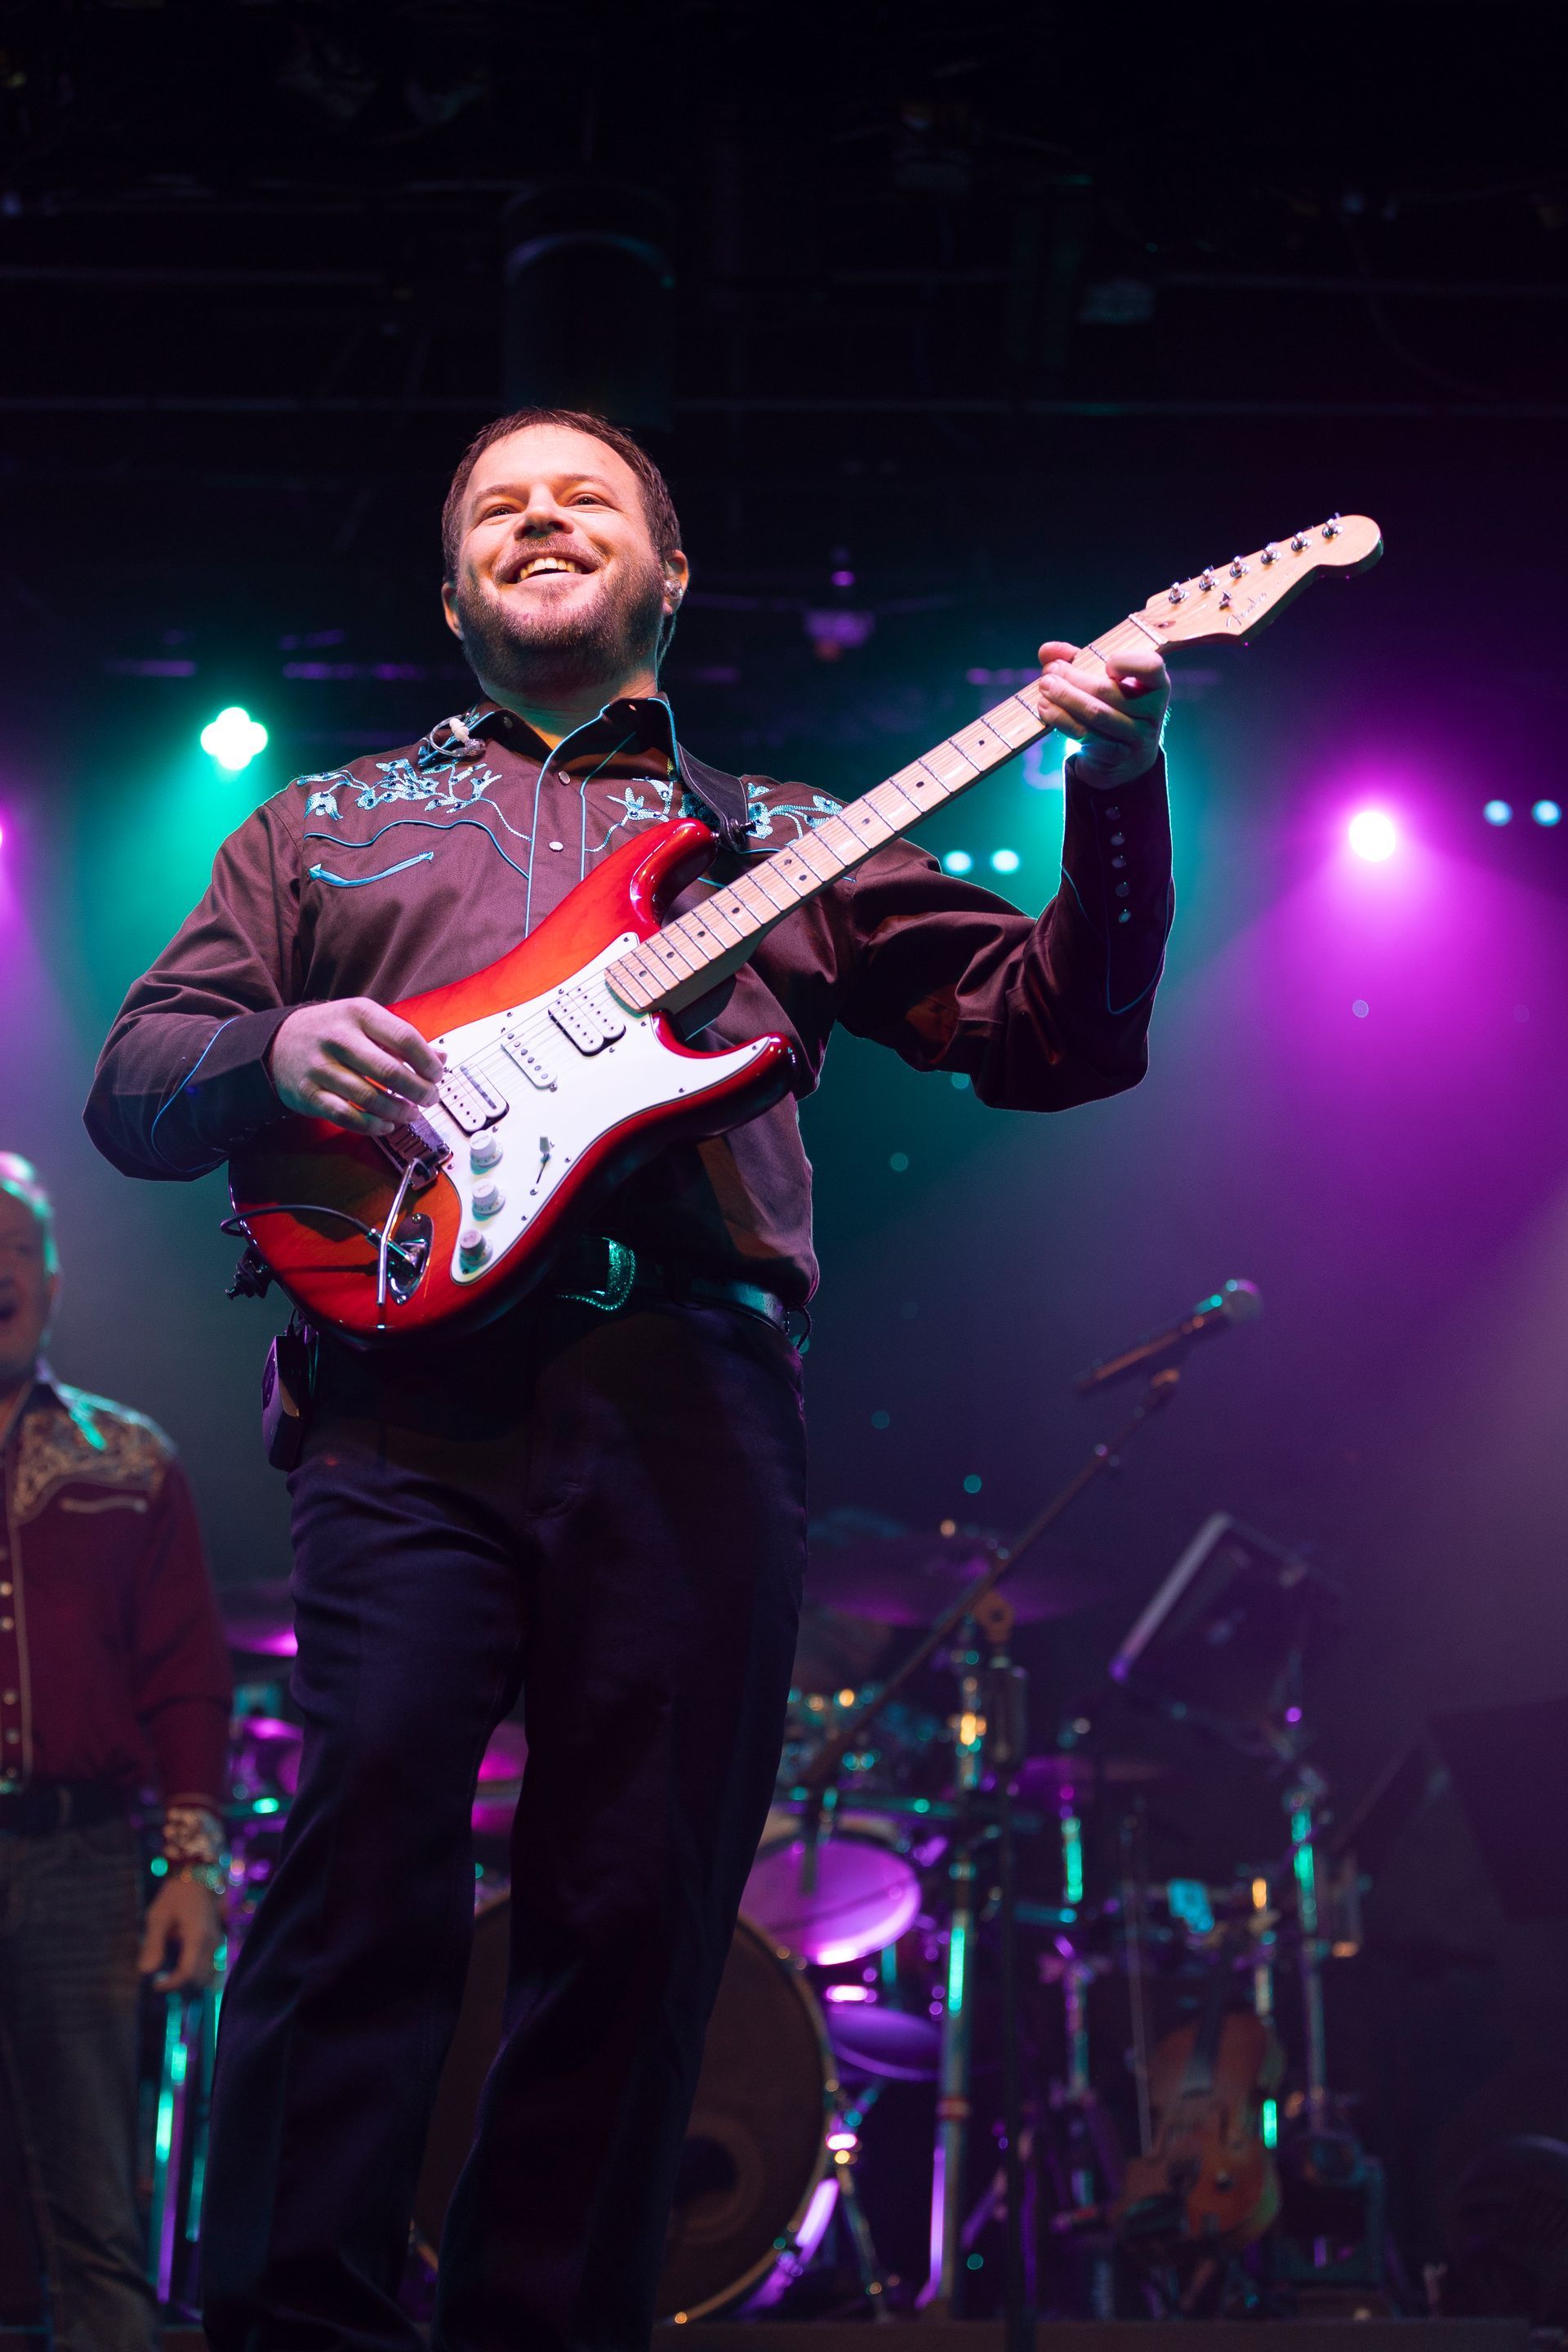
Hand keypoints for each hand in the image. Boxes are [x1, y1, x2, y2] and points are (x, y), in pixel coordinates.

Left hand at [139, 1875, 223, 1993]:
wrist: (197, 1874)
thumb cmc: (175, 1894)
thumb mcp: (158, 1916)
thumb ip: (153, 1944)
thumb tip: (146, 1972)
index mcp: (197, 1936)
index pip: (187, 1973)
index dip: (170, 1984)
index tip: (154, 1985)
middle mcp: (211, 1941)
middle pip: (200, 1978)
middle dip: (180, 1984)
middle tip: (160, 1981)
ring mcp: (216, 1940)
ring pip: (207, 1973)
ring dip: (188, 1978)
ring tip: (168, 1973)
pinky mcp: (216, 1939)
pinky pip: (208, 1963)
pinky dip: (194, 1970)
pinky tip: (179, 1962)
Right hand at [268, 999, 445, 1137]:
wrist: (277, 1043)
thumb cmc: (331, 1031)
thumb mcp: (364, 1022)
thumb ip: (401, 1039)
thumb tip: (441, 1058)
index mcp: (358, 1013)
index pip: (404, 1038)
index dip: (427, 1061)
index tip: (437, 1075)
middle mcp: (338, 1038)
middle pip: (390, 1072)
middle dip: (418, 1091)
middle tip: (429, 1098)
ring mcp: (320, 1067)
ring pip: (370, 1098)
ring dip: (399, 1111)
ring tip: (411, 1113)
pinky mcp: (309, 1094)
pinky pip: (347, 1117)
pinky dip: (372, 1126)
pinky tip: (386, 1125)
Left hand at [1035, 638, 1169, 785]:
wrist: (1124, 758)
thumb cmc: (1112, 706)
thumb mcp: (1103, 679)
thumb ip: (1076, 660)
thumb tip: (1048, 650)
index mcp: (1155, 684)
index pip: (1151, 667)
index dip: (1127, 662)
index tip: (1106, 663)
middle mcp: (1152, 711)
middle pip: (1108, 690)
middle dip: (1073, 677)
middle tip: (1050, 671)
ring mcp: (1135, 736)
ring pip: (1095, 713)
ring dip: (1064, 697)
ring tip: (1044, 686)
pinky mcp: (1115, 754)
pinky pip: (1084, 734)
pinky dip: (1060, 718)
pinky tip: (1045, 708)